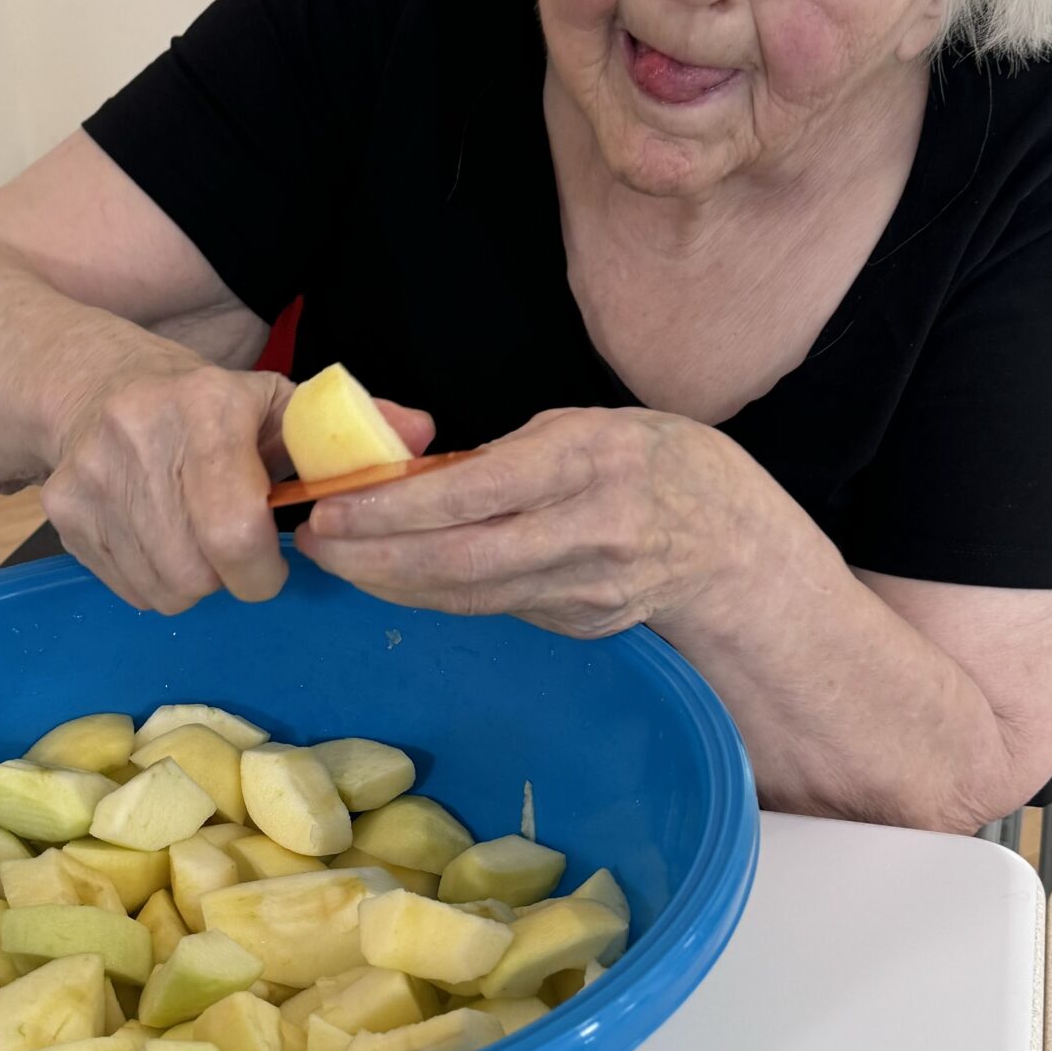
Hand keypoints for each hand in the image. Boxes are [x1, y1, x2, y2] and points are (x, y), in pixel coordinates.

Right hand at [43, 336, 429, 614]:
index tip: (274, 560)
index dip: (262, 567)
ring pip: (162, 590)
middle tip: (237, 553)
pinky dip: (151, 580)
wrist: (89, 383)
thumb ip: (353, 429)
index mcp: (206, 407)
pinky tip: (158, 537)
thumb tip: (422, 438)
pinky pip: (126, 588)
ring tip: (195, 539)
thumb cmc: (206, 406)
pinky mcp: (61, 512)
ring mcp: (91, 478)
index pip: (236, 530)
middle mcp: (139, 437)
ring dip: (191, 582)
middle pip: (197, 573)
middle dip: (229, 579)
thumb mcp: (279, 404)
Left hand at [295, 406, 751, 636]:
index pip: (471, 492)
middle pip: (459, 559)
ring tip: (339, 563)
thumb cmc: (653, 463)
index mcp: (585, 461)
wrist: (735, 545)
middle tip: (316, 545)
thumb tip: (415, 477)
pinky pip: (492, 607)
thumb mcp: (587, 427)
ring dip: (393, 583)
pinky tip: (396, 578)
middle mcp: (586, 531)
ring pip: (468, 595)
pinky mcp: (578, 623)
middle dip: (374, 558)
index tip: (333, 504)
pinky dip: (436, 593)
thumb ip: (507, 454)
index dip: (392, 506)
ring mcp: (583, 588)